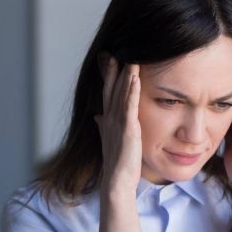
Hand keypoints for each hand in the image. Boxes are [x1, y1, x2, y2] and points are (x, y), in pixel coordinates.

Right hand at [95, 57, 142, 194]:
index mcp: (107, 120)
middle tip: (113, 50)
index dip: (107, 76)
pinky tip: (134, 77)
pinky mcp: (128, 129)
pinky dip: (131, 90)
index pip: (107, 93)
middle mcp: (109, 119)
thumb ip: (103, 126)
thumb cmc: (117, 163)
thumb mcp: (109, 140)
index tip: (108, 58)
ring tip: (129, 57)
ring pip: (121, 93)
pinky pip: (129, 105)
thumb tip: (97, 116)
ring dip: (124, 74)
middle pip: (111, 89)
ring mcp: (118, 123)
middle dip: (112, 70)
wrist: (117, 181)